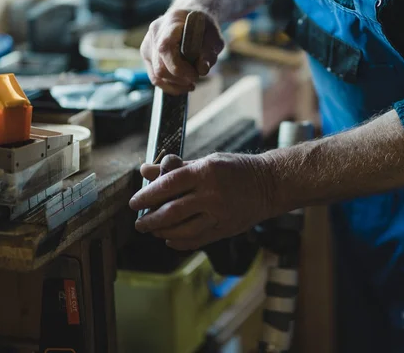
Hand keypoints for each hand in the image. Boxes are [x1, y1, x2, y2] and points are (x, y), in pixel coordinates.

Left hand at [129, 153, 273, 250]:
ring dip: (162, 232)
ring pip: (183, 230)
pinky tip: (170, 239)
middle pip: (171, 211)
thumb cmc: (236, 169)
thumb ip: (176, 168)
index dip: (147, 195)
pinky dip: (180, 242)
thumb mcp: (207, 161)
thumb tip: (146, 170)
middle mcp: (212, 194)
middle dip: (150, 220)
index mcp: (205, 172)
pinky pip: (197, 240)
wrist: (270, 184)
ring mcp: (220, 214)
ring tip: (152, 231)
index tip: (134, 203)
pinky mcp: (226, 229)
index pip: (168, 185)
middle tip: (139, 223)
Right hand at [140, 9, 224, 94]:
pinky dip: (169, 86)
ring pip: (156, 74)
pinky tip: (182, 86)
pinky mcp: (147, 56)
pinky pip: (154, 77)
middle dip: (180, 78)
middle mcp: (155, 33)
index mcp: (171, 22)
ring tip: (190, 84)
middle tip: (195, 79)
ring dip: (175, 84)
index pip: (166, 48)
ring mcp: (148, 45)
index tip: (195, 75)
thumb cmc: (204, 28)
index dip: (180, 67)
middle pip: (160, 66)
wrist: (191, 19)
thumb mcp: (214, 37)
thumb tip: (202, 70)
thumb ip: (209, 53)